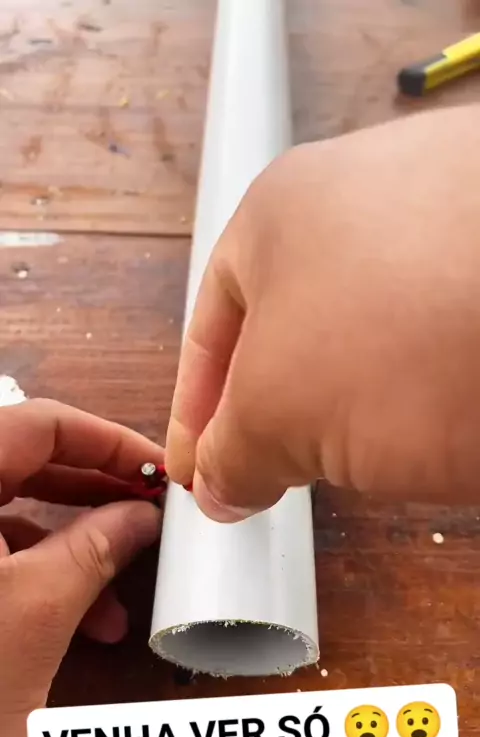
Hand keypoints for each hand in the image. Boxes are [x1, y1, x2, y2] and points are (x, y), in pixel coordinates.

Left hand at [0, 399, 161, 736]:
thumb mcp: (37, 611)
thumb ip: (97, 547)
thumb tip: (144, 514)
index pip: (37, 425)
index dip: (107, 440)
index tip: (157, 472)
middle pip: (27, 463)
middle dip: (96, 493)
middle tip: (150, 514)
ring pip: (14, 514)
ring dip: (76, 547)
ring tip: (123, 593)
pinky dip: (44, 576)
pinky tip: (87, 622)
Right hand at [166, 103, 479, 518]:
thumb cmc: (407, 337)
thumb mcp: (280, 410)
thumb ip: (232, 451)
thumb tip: (219, 484)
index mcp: (281, 212)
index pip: (212, 327)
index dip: (197, 414)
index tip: (198, 480)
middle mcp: (365, 203)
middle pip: (294, 329)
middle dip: (274, 412)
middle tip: (266, 482)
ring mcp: (449, 229)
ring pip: (373, 341)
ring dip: (352, 411)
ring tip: (353, 463)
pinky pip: (440, 345)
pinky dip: (421, 400)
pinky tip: (431, 432)